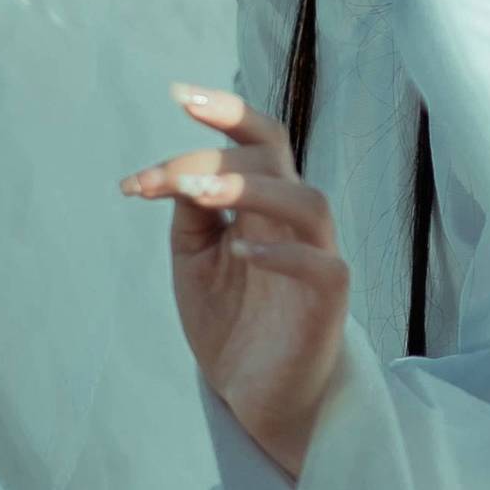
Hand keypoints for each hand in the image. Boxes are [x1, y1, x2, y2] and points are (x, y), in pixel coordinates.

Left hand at [121, 82, 345, 480]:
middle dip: (217, 150)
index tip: (175, 94)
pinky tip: (239, 250)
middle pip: (277, 156)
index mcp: (263, 203)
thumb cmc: (231, 320)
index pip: (256, 140)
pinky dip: (282, 253)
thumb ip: (190, 215)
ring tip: (195, 194)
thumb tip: (177, 174)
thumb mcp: (194, 259)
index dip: (224, 111)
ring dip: (250, 189)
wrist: (254, 395)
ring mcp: (317, 257)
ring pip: (306, 201)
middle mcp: (292, 221)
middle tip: (160, 177)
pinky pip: (321, 266)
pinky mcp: (328, 302)